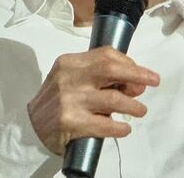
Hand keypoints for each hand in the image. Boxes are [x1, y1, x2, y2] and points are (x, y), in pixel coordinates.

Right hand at [27, 46, 159, 154]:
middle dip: (137, 75)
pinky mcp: (69, 123)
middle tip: (153, 82)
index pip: (106, 54)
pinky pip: (104, 125)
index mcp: (69, 63)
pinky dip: (119, 127)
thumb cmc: (59, 100)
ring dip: (133, 105)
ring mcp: (68, 101)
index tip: (142, 73)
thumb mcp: (74, 80)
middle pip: (111, 70)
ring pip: (112, 99)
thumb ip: (102, 78)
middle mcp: (68, 79)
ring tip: (140, 110)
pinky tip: (124, 128)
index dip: (129, 63)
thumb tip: (137, 83)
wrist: (30, 128)